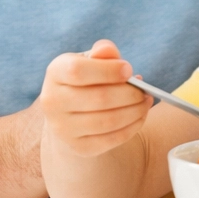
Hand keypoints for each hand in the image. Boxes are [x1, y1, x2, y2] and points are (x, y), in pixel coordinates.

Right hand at [39, 40, 152, 156]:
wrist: (70, 112)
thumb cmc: (86, 79)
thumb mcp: (91, 60)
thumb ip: (102, 53)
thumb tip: (108, 50)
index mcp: (55, 73)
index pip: (78, 70)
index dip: (108, 70)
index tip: (129, 69)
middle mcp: (52, 102)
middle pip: (99, 98)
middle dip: (130, 94)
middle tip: (145, 90)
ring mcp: (63, 128)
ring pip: (108, 121)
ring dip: (135, 111)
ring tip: (146, 101)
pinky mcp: (78, 147)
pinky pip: (112, 139)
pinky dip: (132, 127)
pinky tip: (140, 116)